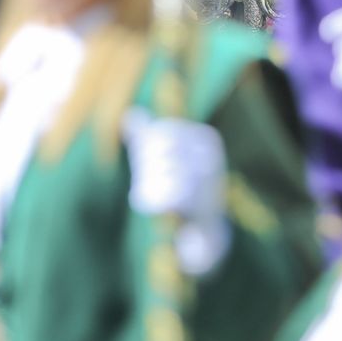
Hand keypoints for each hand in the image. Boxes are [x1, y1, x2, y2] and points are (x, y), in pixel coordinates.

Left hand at [123, 111, 230, 274]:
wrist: (208, 225)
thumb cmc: (185, 183)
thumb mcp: (170, 156)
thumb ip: (149, 135)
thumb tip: (129, 115)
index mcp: (206, 139)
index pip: (162, 132)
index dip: (144, 147)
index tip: (142, 161)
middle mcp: (212, 157)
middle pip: (160, 151)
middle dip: (144, 166)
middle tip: (142, 180)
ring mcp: (209, 182)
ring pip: (160, 173)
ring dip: (145, 183)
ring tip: (145, 191)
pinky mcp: (199, 208)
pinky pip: (165, 197)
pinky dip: (149, 199)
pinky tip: (146, 201)